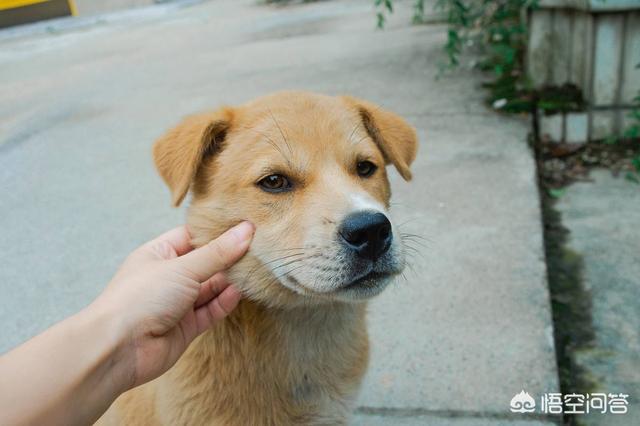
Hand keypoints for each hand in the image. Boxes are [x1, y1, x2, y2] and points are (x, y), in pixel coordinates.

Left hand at [93, 221, 253, 387]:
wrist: (118, 349)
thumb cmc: (139, 298)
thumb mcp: (182, 268)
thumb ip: (217, 253)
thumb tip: (246, 230)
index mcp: (158, 254)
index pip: (193, 236)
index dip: (217, 231)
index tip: (245, 224)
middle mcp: (168, 277)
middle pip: (205, 262)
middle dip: (228, 257)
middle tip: (258, 247)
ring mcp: (177, 303)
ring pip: (210, 288)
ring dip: (230, 280)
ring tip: (255, 268)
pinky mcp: (186, 327)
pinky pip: (210, 310)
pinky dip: (224, 302)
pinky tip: (238, 292)